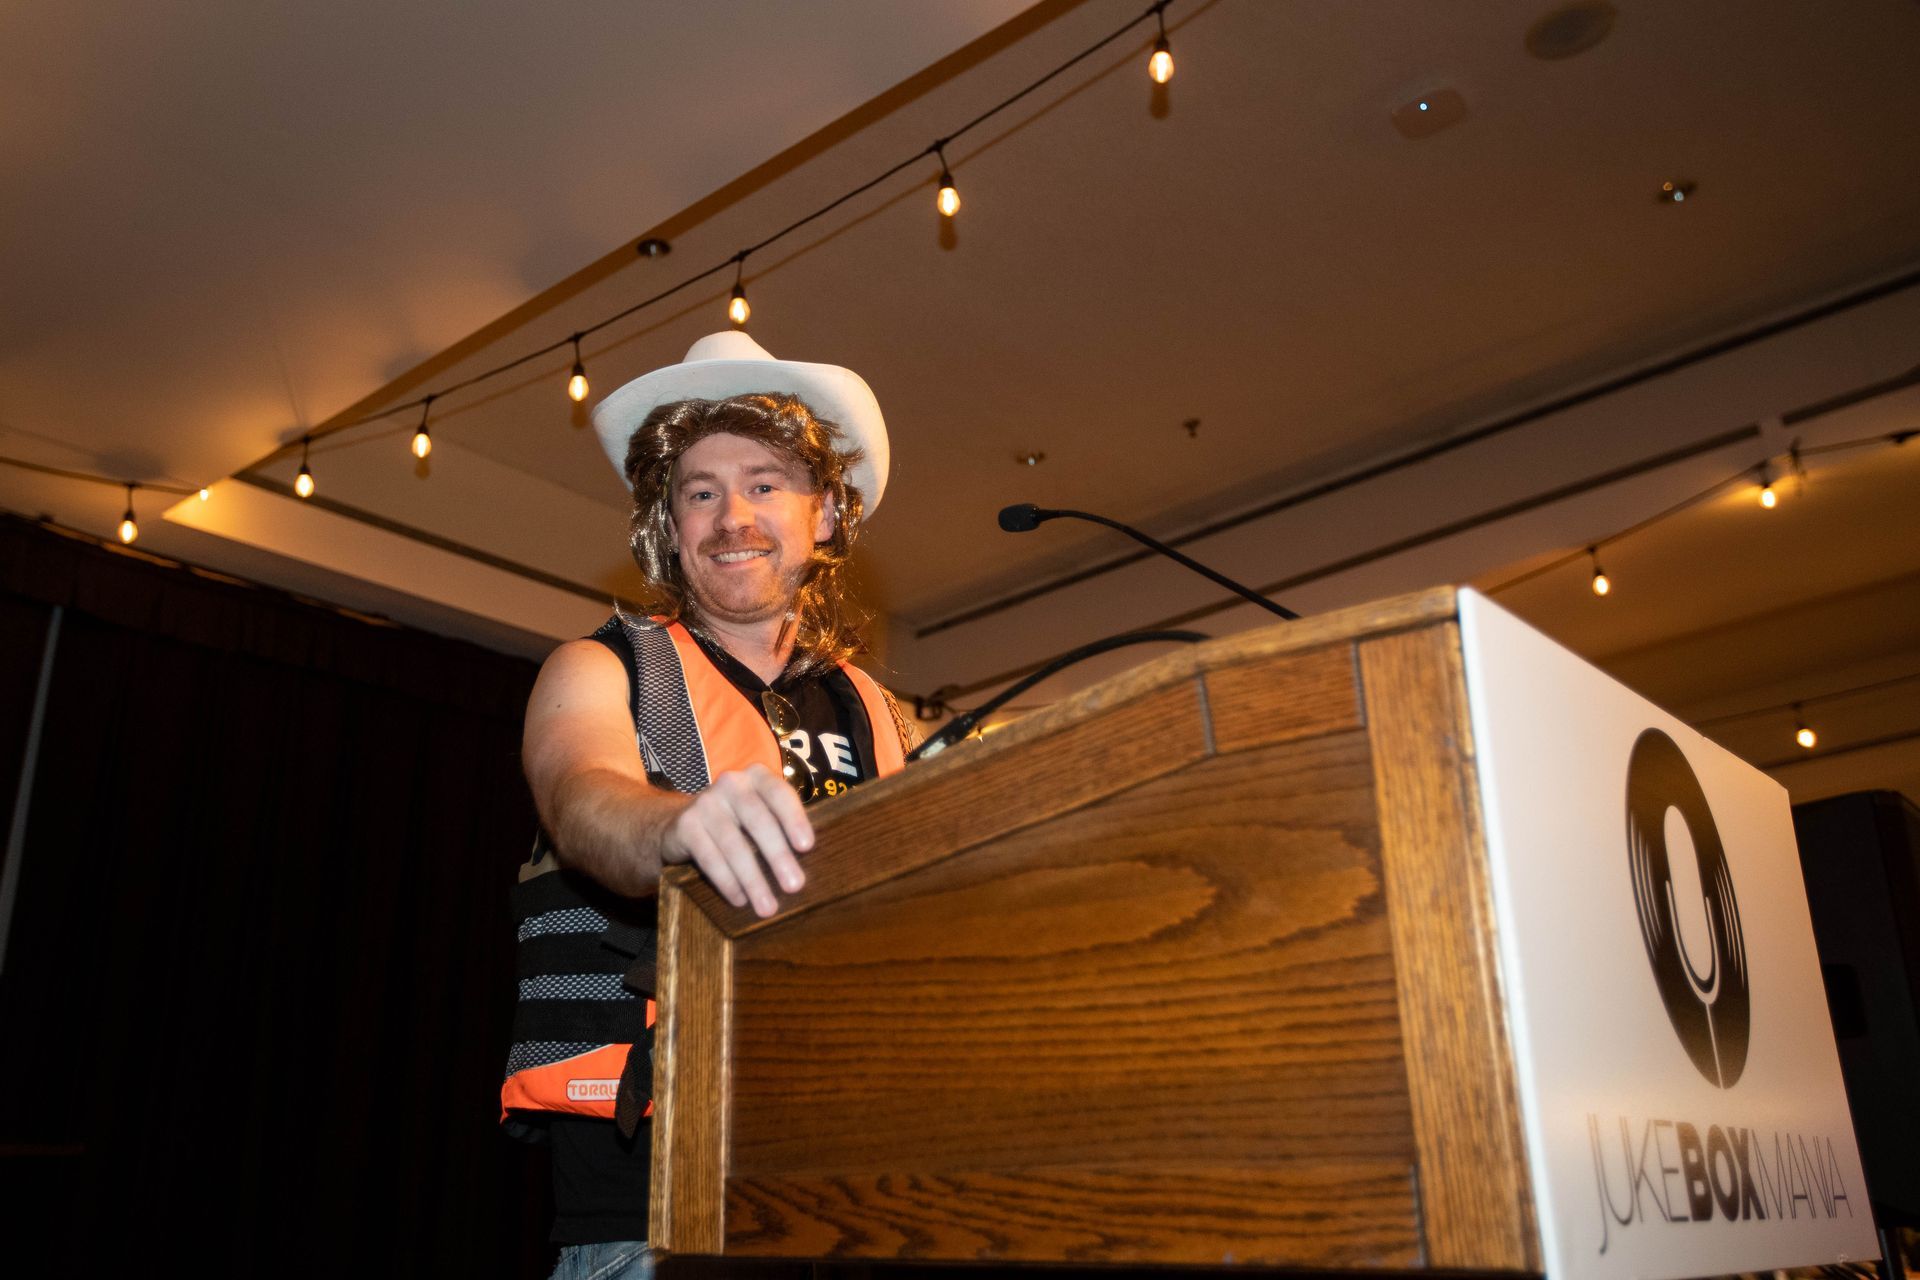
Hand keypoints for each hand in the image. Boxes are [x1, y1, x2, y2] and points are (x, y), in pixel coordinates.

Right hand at [660, 765, 813, 916]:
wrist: (681, 824)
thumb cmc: (738, 822)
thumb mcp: (760, 815)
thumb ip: (783, 828)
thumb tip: (814, 864)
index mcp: (757, 777)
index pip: (780, 794)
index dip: (794, 819)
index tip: (807, 847)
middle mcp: (731, 783)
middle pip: (758, 821)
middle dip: (778, 855)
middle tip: (795, 886)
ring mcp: (705, 802)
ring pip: (734, 844)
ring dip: (753, 879)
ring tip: (768, 907)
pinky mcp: (685, 825)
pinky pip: (709, 857)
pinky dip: (727, 882)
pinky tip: (740, 900)